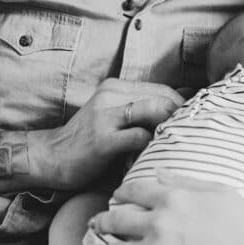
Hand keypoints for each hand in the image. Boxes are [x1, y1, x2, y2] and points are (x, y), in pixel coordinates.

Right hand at [30, 79, 183, 189]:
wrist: (50, 156)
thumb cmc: (88, 140)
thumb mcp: (113, 115)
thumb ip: (140, 110)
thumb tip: (182, 104)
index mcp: (115, 87)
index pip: (162, 89)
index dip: (182, 106)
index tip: (193, 123)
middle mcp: (110, 95)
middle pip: (162, 97)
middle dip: (182, 116)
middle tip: (192, 135)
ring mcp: (105, 116)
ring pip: (154, 111)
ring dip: (170, 127)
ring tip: (177, 144)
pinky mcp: (103, 139)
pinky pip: (140, 137)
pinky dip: (154, 145)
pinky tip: (157, 156)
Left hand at [85, 174, 243, 244]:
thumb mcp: (222, 193)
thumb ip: (187, 181)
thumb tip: (158, 172)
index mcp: (173, 198)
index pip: (133, 190)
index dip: (120, 193)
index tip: (116, 198)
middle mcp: (158, 222)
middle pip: (115, 217)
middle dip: (102, 219)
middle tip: (96, 222)